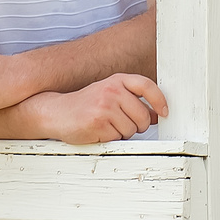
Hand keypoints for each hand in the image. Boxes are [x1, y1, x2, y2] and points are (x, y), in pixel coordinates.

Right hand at [29, 74, 166, 144]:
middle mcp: (112, 90)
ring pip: (132, 130)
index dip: (159, 100)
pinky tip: (98, 131)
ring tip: (106, 126)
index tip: (164, 112)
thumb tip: (157, 114)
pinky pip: (118, 138)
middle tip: (121, 124)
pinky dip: (111, 139)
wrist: (54, 112)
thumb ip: (132, 101)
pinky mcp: (98, 123)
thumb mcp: (109, 95)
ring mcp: (105, 106)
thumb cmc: (85, 105)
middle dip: (137, 126)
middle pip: (143, 116)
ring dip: (122, 134)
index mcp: (116, 80)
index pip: (146, 85)